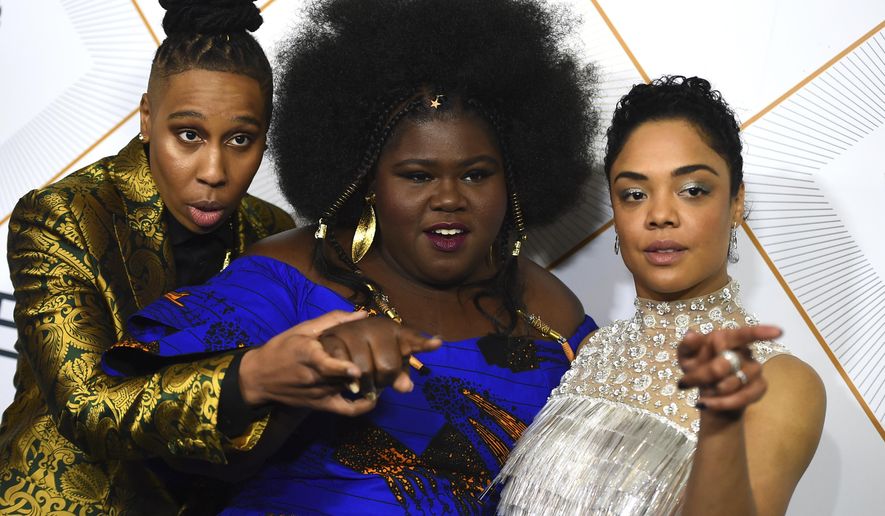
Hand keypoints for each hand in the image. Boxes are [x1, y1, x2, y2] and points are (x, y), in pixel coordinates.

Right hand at [239, 310, 379, 415]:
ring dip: (366, 381)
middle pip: (344, 375)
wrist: (259, 377)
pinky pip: (345, 410)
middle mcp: (314, 378)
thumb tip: (362, 313)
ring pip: (348, 387)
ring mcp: (318, 394)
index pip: (324, 365)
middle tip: (390, 362)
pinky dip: (362, 406)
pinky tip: (375, 397)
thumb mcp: (303, 329)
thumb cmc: (282, 348)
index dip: (341, 368)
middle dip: (366, 369)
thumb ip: (333, 320)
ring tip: (387, 372)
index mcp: (307, 355)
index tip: (357, 368)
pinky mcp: (320, 405)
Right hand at [318, 317, 441, 395]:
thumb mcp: (388, 360)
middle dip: (384, 380)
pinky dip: (350, 382)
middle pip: (388, 367)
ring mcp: (354, 330)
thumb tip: (406, 388)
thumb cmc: (366, 351)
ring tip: (365, 383)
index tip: (438, 343)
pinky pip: (344, 366)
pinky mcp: (333, 338)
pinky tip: (354, 386)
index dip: (425, 343)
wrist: (329, 341)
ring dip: (366, 385)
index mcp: (394, 330)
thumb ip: (400, 373)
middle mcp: (375, 327)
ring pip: (365, 372)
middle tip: (379, 382)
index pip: (413, 339)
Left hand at [677, 325, 781, 412]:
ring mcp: (755, 369)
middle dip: (703, 375)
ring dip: (713, 390)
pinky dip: (723, 402)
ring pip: (734, 382)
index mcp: (728, 338)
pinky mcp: (760, 387)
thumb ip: (687, 345)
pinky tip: (709, 404)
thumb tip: (691, 334)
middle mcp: (745, 351)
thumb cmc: (696, 367)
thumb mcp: (686, 356)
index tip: (778, 332)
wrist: (707, 393)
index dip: (761, 333)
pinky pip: (744, 397)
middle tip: (686, 381)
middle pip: (725, 363)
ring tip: (701, 391)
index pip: (746, 334)